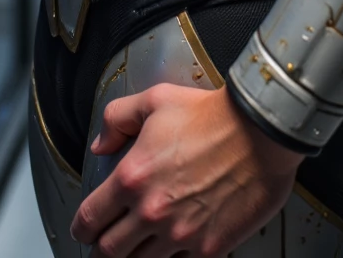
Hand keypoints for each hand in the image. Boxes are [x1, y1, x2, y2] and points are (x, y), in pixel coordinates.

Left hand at [71, 83, 301, 257]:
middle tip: (105, 244)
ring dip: (134, 257)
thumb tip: (101, 144)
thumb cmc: (211, 115)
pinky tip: (171, 249)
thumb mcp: (155, 100)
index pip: (90, 218)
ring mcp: (180, 235)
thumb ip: (118, 119)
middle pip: (109, 252)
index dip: (81, 227)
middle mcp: (151, 212)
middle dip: (102, 249)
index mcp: (132, 177)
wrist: (260, 132)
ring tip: (136, 249)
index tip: (84, 228)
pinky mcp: (209, 249)